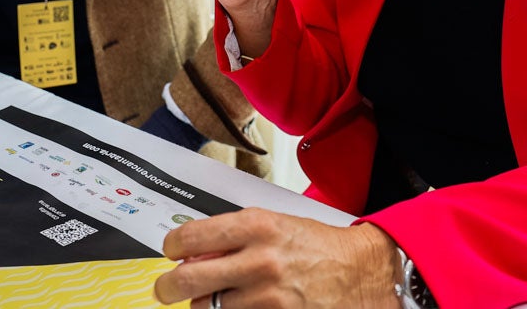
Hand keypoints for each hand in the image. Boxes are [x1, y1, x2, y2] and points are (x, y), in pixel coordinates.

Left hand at [153, 209, 399, 307]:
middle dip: (168, 287)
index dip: (172, 246)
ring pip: (208, 308)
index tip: (171, 252)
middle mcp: (259, 261)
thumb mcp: (274, 226)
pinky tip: (239, 307)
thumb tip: (192, 254)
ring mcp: (267, 298)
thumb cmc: (318, 247)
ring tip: (218, 297)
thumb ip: (232, 237)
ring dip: (207, 304)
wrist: (360, 273)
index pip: (191, 236)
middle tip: (166, 289)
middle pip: (188, 280)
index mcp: (257, 227)